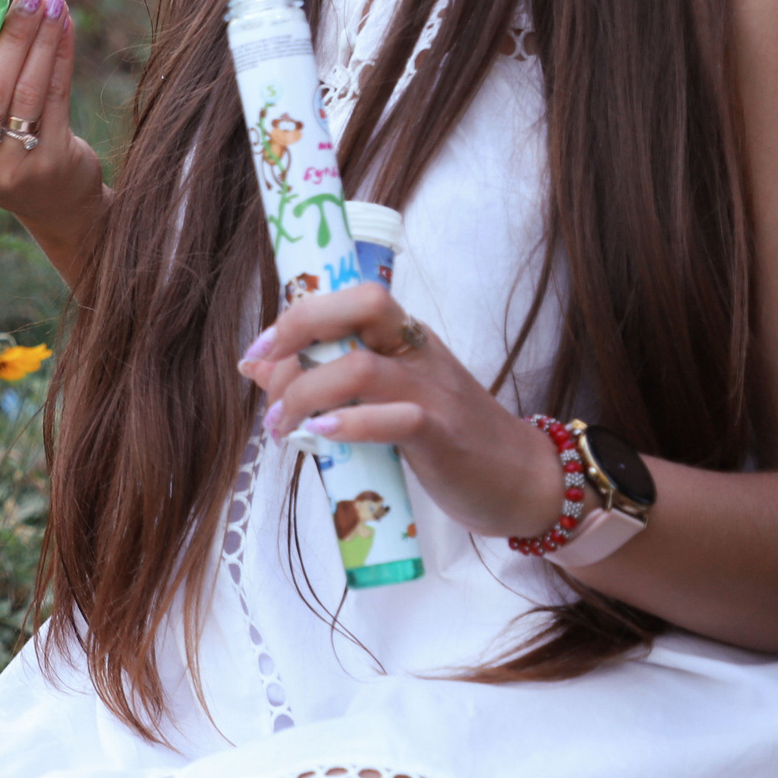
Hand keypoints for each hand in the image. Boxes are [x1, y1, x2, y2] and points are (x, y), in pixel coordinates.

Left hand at [240, 282, 565, 541]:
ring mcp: (433, 391)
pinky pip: (394, 418)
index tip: (258, 351)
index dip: (296, 313)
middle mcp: (417, 352)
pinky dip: (348, 424)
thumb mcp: (383, 400)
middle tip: (265, 381)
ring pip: (361, 366)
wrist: (524, 482)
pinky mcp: (443, 435)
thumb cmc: (446, 439)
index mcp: (402, 337)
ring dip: (304, 393)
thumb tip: (254, 365)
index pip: (351, 295)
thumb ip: (324, 379)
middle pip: (361, 306)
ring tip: (282, 426)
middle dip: (297, 332)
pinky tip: (319, 435)